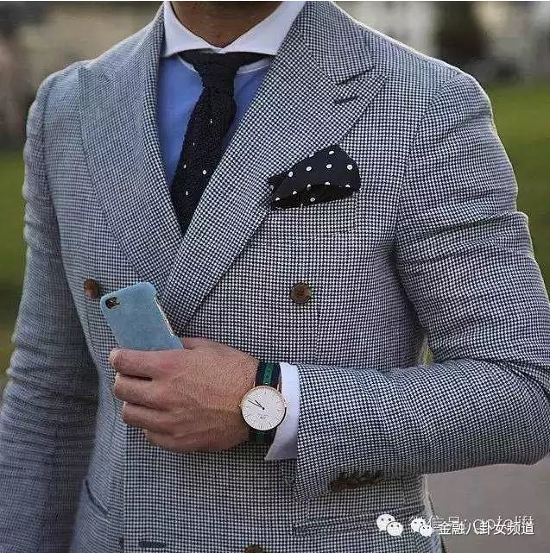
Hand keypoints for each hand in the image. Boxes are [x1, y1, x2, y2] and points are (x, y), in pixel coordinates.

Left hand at [109, 337, 258, 451]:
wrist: (258, 403)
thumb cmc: (235, 371)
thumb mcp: (207, 347)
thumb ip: (178, 346)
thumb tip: (162, 346)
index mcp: (168, 367)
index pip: (125, 362)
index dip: (119, 357)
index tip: (120, 356)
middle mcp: (162, 395)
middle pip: (121, 389)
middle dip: (123, 379)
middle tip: (133, 377)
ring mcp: (167, 421)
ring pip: (130, 414)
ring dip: (134, 403)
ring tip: (146, 399)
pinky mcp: (176, 441)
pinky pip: (148, 434)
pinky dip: (150, 424)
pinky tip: (163, 416)